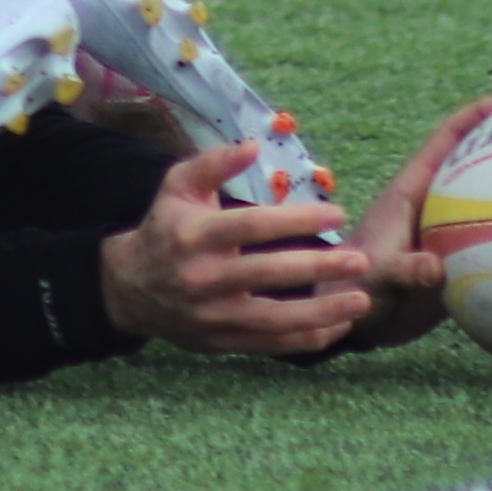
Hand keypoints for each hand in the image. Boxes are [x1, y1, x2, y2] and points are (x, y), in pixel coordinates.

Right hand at [100, 142, 383, 357]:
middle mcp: (204, 278)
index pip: (253, 226)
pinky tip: (338, 327)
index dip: (297, 219)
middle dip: (319, 267)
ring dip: (322, 312)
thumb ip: (214, 162)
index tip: (337, 213)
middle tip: (360, 259)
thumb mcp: (178, 186)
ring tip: (361, 300)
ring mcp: (212, 316)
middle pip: (269, 274)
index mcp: (195, 235)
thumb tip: (253, 145)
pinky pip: (269, 345)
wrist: (130, 288)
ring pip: (274, 320)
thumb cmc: (165, 228)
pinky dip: (306, 340)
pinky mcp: (221, 342)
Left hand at [332, 97, 491, 355]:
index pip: (446, 140)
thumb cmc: (353, 287)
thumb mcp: (376, 274)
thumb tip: (437, 268)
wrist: (353, 324)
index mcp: (413, 191)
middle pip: (477, 165)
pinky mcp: (460, 263)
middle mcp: (435, 205)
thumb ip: (403, 269)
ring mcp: (449, 233)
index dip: (474, 116)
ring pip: (490, 204)